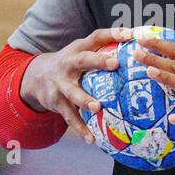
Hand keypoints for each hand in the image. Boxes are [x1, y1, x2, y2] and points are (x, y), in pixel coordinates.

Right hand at [20, 26, 134, 143]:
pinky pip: (70, 117)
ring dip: (84, 100)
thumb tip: (138, 42)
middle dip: (97, 61)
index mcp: (78, 50)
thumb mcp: (82, 51)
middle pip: (82, 60)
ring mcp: (60, 84)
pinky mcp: (57, 103)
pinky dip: (80, 129)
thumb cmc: (71, 64)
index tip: (130, 35)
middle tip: (114, 63)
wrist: (36, 77)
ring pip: (73, 93)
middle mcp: (68, 64)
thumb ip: (105, 48)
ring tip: (97, 107)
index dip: (112, 34)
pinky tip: (92, 139)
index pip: (96, 37)